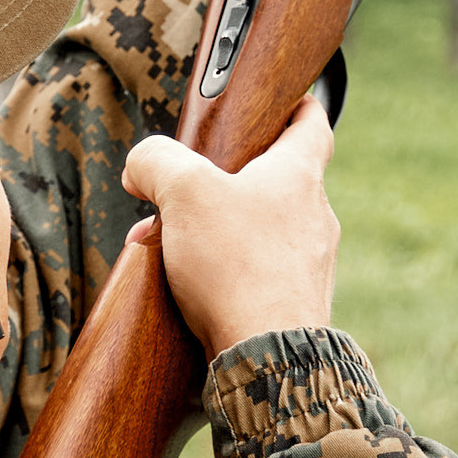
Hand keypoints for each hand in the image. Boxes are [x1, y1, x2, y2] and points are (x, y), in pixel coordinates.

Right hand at [121, 97, 339, 356]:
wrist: (269, 354)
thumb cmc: (237, 265)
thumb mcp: (183, 191)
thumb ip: (156, 161)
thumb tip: (143, 165)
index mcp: (298, 174)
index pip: (311, 122)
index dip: (295, 105)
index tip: (281, 103)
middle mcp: (314, 216)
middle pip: (273, 180)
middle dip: (222, 182)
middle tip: (182, 190)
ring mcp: (309, 263)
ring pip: (259, 230)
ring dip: (215, 230)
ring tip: (169, 246)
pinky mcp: (296, 302)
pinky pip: (257, 272)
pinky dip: (224, 271)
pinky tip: (189, 286)